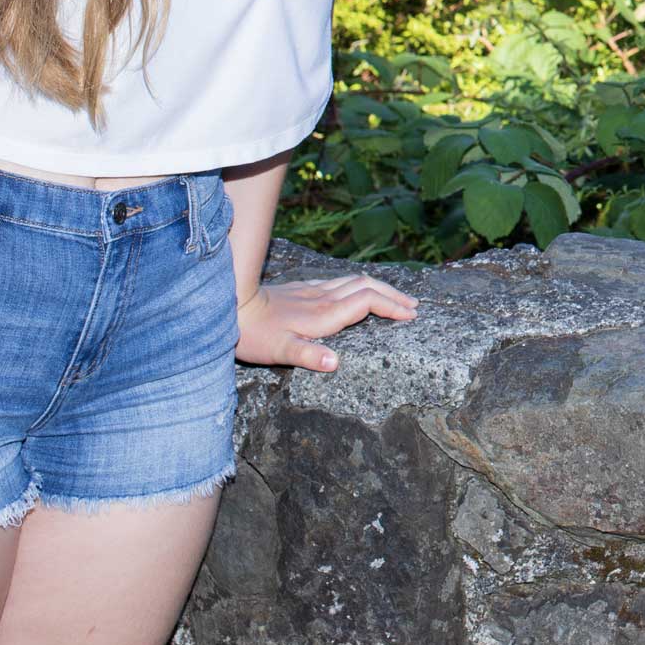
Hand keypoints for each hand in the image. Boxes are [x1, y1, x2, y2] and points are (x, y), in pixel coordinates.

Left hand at [236, 273, 418, 372]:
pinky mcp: (304, 289)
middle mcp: (324, 299)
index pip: (368, 302)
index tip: (410, 316)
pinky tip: (358, 291)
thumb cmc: (255, 334)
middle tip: (413, 306)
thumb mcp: (279, 351)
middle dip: (393, 295)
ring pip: (356, 282)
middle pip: (368, 287)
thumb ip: (308, 356)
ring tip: (395, 298)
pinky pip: (341, 282)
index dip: (392, 307)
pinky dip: (359, 286)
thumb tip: (336, 363)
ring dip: (380, 288)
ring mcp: (314, 291)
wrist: (231, 305)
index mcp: (325, 314)